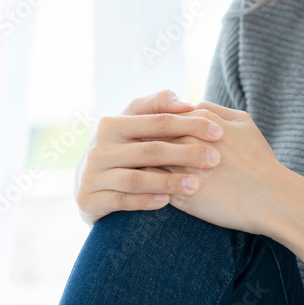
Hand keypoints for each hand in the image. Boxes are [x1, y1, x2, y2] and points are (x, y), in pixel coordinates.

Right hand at [72, 89, 224, 225]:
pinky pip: (122, 201)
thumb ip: (158, 105)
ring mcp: (92, 175)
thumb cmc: (121, 146)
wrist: (84, 182)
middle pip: (151, 149)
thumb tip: (187, 103)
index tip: (219, 132)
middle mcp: (99, 148)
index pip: (158, 121)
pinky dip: (146, 201)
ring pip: (137, 178)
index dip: (190, 125)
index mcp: (111, 123)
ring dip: (169, 181)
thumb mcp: (132, 121)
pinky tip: (168, 201)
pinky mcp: (89, 200)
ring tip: (197, 184)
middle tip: (216, 159)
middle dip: (187, 154)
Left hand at [138, 100, 293, 236]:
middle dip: (137, 140)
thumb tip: (195, 105)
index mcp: (201, 123)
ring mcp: (183, 170)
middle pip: (148, 136)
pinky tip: (141, 188)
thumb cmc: (260, 161)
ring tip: (130, 167)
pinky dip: (144, 186)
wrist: (272, 199)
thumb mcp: (245, 124)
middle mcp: (188, 143)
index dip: (150, 121)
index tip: (143, 128)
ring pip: (146, 162)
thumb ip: (217, 110)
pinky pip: (153, 188)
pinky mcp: (182, 196)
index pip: (163, 116)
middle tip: (129, 147)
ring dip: (136, 163)